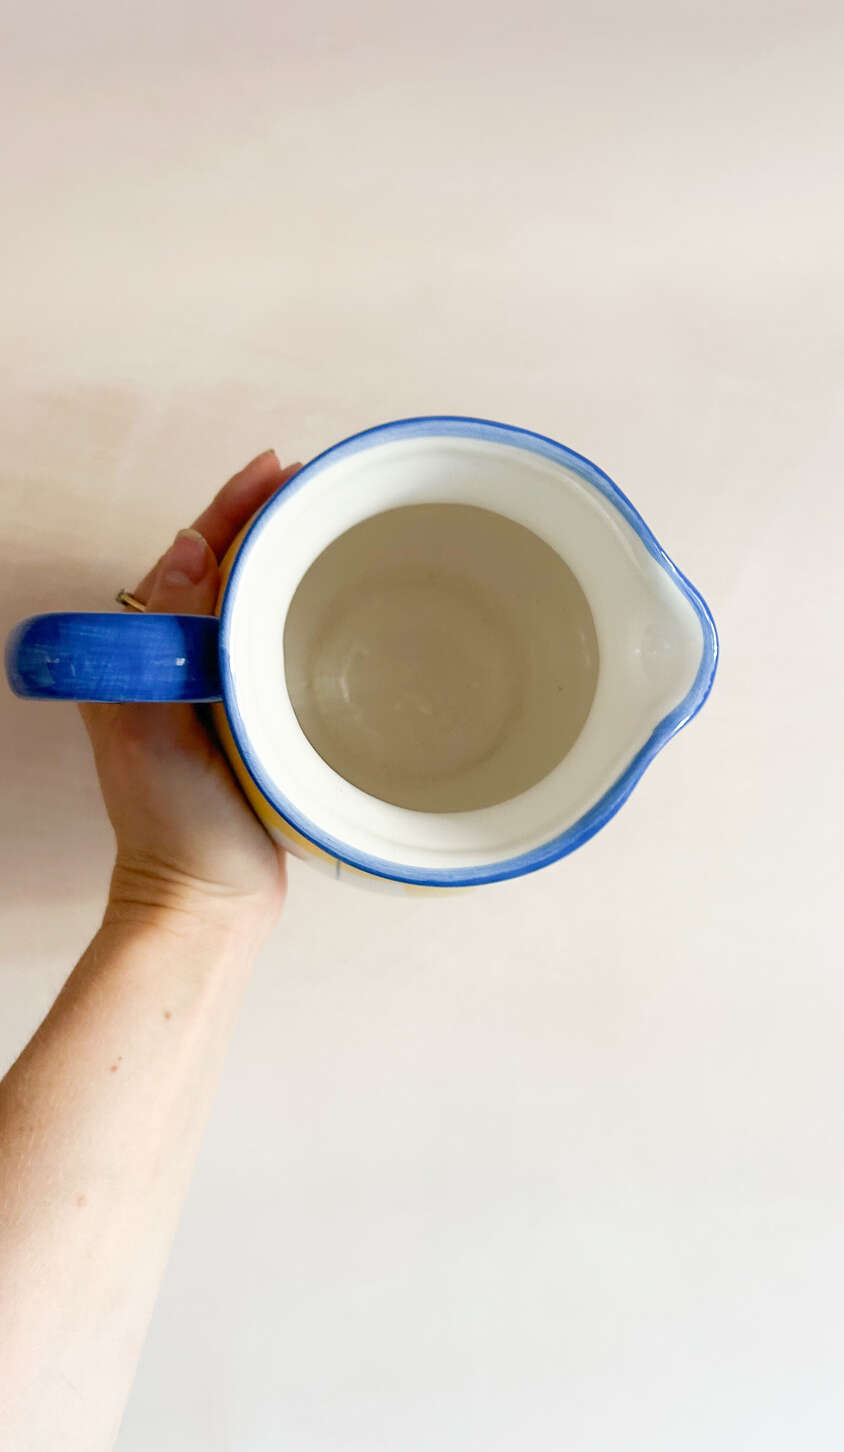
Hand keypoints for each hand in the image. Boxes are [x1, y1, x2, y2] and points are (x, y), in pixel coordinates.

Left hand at [80, 450, 302, 945]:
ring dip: (287, 562)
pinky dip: (303, 615)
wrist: (208, 907)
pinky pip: (278, 649)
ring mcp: (221, 693)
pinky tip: (337, 603)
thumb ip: (156, 650)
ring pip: (254, 606)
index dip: (230, 509)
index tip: (275, 471)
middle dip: (264, 522)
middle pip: (225, 571)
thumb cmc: (176, 833)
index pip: (188, 559)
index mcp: (145, 661)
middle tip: (314, 486)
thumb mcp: (151, 733)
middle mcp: (180, 667)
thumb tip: (179, 550)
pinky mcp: (258, 721)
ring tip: (330, 525)